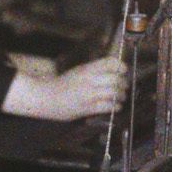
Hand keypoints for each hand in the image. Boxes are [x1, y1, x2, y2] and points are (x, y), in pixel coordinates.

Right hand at [2, 54, 127, 121]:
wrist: (46, 97)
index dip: (120, 66)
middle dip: (123, 83)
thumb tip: (113, 71)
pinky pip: (107, 106)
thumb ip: (93, 71)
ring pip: (113, 92)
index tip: (124, 69)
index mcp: (86, 69)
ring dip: (121, 95)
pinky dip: (115, 106)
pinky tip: (116, 106)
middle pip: (115, 79)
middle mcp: (88, 80)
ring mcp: (88, 94)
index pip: (109, 63)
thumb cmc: (61, 85)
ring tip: (122, 97)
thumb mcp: (78, 71)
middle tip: (125, 86)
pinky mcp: (87, 108)